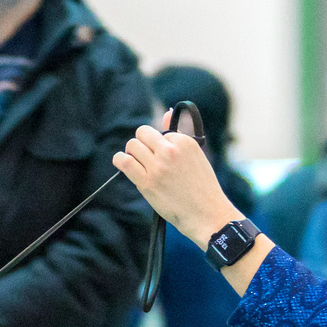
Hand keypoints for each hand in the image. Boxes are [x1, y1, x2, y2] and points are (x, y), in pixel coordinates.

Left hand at [114, 125, 239, 244]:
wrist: (206, 213)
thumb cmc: (202, 187)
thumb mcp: (195, 155)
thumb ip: (177, 134)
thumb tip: (165, 113)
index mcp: (184, 141)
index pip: (159, 132)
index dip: (158, 144)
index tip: (163, 157)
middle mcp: (170, 150)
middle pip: (142, 133)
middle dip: (141, 143)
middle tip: (145, 157)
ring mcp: (158, 166)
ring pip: (132, 145)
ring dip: (131, 152)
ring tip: (137, 162)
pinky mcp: (147, 182)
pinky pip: (124, 162)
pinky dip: (120, 160)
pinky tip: (123, 163)